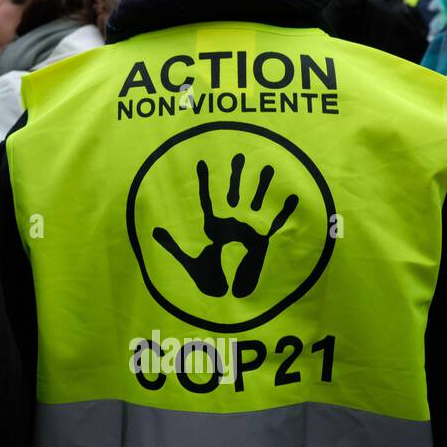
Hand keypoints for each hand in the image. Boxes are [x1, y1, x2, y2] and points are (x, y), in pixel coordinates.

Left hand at [152, 154, 296, 297]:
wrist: (224, 292)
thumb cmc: (206, 274)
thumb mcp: (188, 260)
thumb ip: (172, 246)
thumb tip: (153, 232)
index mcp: (213, 224)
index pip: (208, 198)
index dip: (205, 181)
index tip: (202, 161)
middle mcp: (231, 221)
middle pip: (234, 193)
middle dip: (237, 176)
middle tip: (240, 154)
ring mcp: (248, 228)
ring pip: (256, 201)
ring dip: (262, 186)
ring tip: (269, 166)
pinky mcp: (263, 239)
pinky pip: (276, 222)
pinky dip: (285, 211)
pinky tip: (293, 196)